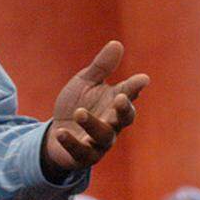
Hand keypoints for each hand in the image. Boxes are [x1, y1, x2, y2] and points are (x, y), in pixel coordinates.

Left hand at [43, 41, 148, 179]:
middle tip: (120, 98)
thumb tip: (117, 43)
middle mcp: (112, 124)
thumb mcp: (86, 83)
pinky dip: (71, 142)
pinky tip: (60, 132)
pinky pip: (80, 152)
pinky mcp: (83, 156)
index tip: (142, 79)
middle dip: (124, 109)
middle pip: (124, 119)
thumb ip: (101, 67)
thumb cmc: (78, 104)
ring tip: (79, 112)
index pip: (128, 95)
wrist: (57, 133)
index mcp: (114, 104)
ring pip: (103, 136)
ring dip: (92, 124)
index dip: (135, 87)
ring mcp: (99, 142)